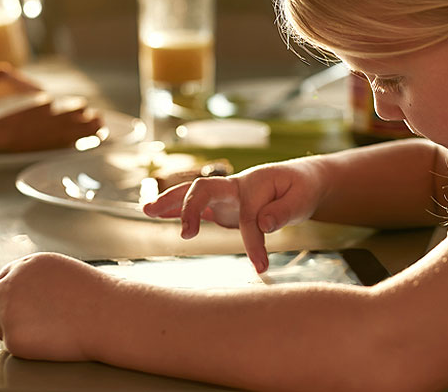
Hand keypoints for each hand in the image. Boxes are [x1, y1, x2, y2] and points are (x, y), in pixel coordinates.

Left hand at [0, 252, 112, 361]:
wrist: (108, 317)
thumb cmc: (97, 298)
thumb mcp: (64, 273)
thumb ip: (39, 279)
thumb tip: (30, 295)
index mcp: (27, 265)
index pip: (4, 279)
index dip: (12, 295)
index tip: (23, 306)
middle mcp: (12, 283)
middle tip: (20, 323)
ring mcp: (9, 310)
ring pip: (0, 326)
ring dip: (19, 331)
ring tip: (51, 331)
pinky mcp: (13, 336)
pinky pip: (12, 346)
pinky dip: (28, 347)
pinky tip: (51, 340)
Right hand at [141, 158, 326, 271]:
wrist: (300, 180)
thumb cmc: (301, 189)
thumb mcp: (301, 199)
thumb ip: (283, 211)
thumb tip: (263, 223)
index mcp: (255, 185)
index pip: (249, 217)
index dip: (254, 243)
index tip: (261, 267)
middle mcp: (235, 187)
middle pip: (204, 189)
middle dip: (191, 208)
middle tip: (186, 234)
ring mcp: (225, 195)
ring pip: (193, 195)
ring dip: (170, 202)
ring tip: (146, 210)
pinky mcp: (222, 206)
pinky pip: (195, 207)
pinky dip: (175, 210)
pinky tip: (154, 213)